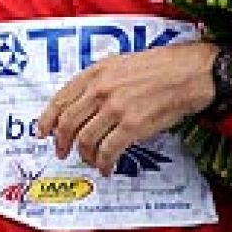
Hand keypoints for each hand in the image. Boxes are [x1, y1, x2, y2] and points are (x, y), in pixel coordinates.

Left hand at [35, 43, 216, 175]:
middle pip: (68, 123)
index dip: (47, 120)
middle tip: (63, 152)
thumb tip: (80, 105)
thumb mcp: (119, 64)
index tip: (43, 132)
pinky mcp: (132, 126)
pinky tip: (107, 167)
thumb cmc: (158, 67)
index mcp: (94, 73)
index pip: (60, 99)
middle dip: (61, 142)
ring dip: (85, 156)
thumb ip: (97, 81)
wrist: (188, 73)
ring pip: (85, 140)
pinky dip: (104, 163)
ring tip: (92, 161)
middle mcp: (100, 90)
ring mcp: (115, 108)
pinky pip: (108, 151)